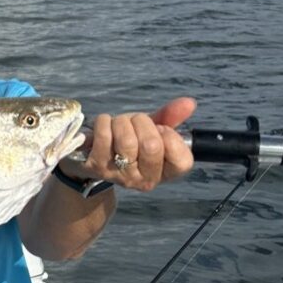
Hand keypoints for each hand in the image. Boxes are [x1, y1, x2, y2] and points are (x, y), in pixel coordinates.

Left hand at [62, 97, 196, 191]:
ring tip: (119, 124)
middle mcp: (144, 180)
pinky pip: (104, 135)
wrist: (93, 156)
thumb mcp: (153, 129)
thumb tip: (189, 103)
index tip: (160, 129)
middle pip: (151, 145)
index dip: (171, 137)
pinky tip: (105, 124)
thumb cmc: (130, 140)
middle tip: (135, 123)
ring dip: (122, 121)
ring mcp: (120, 175)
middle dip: (142, 123)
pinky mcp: (97, 166)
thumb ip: (172, 117)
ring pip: (127, 140)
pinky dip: (104, 121)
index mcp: (165, 173)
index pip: (182, 161)